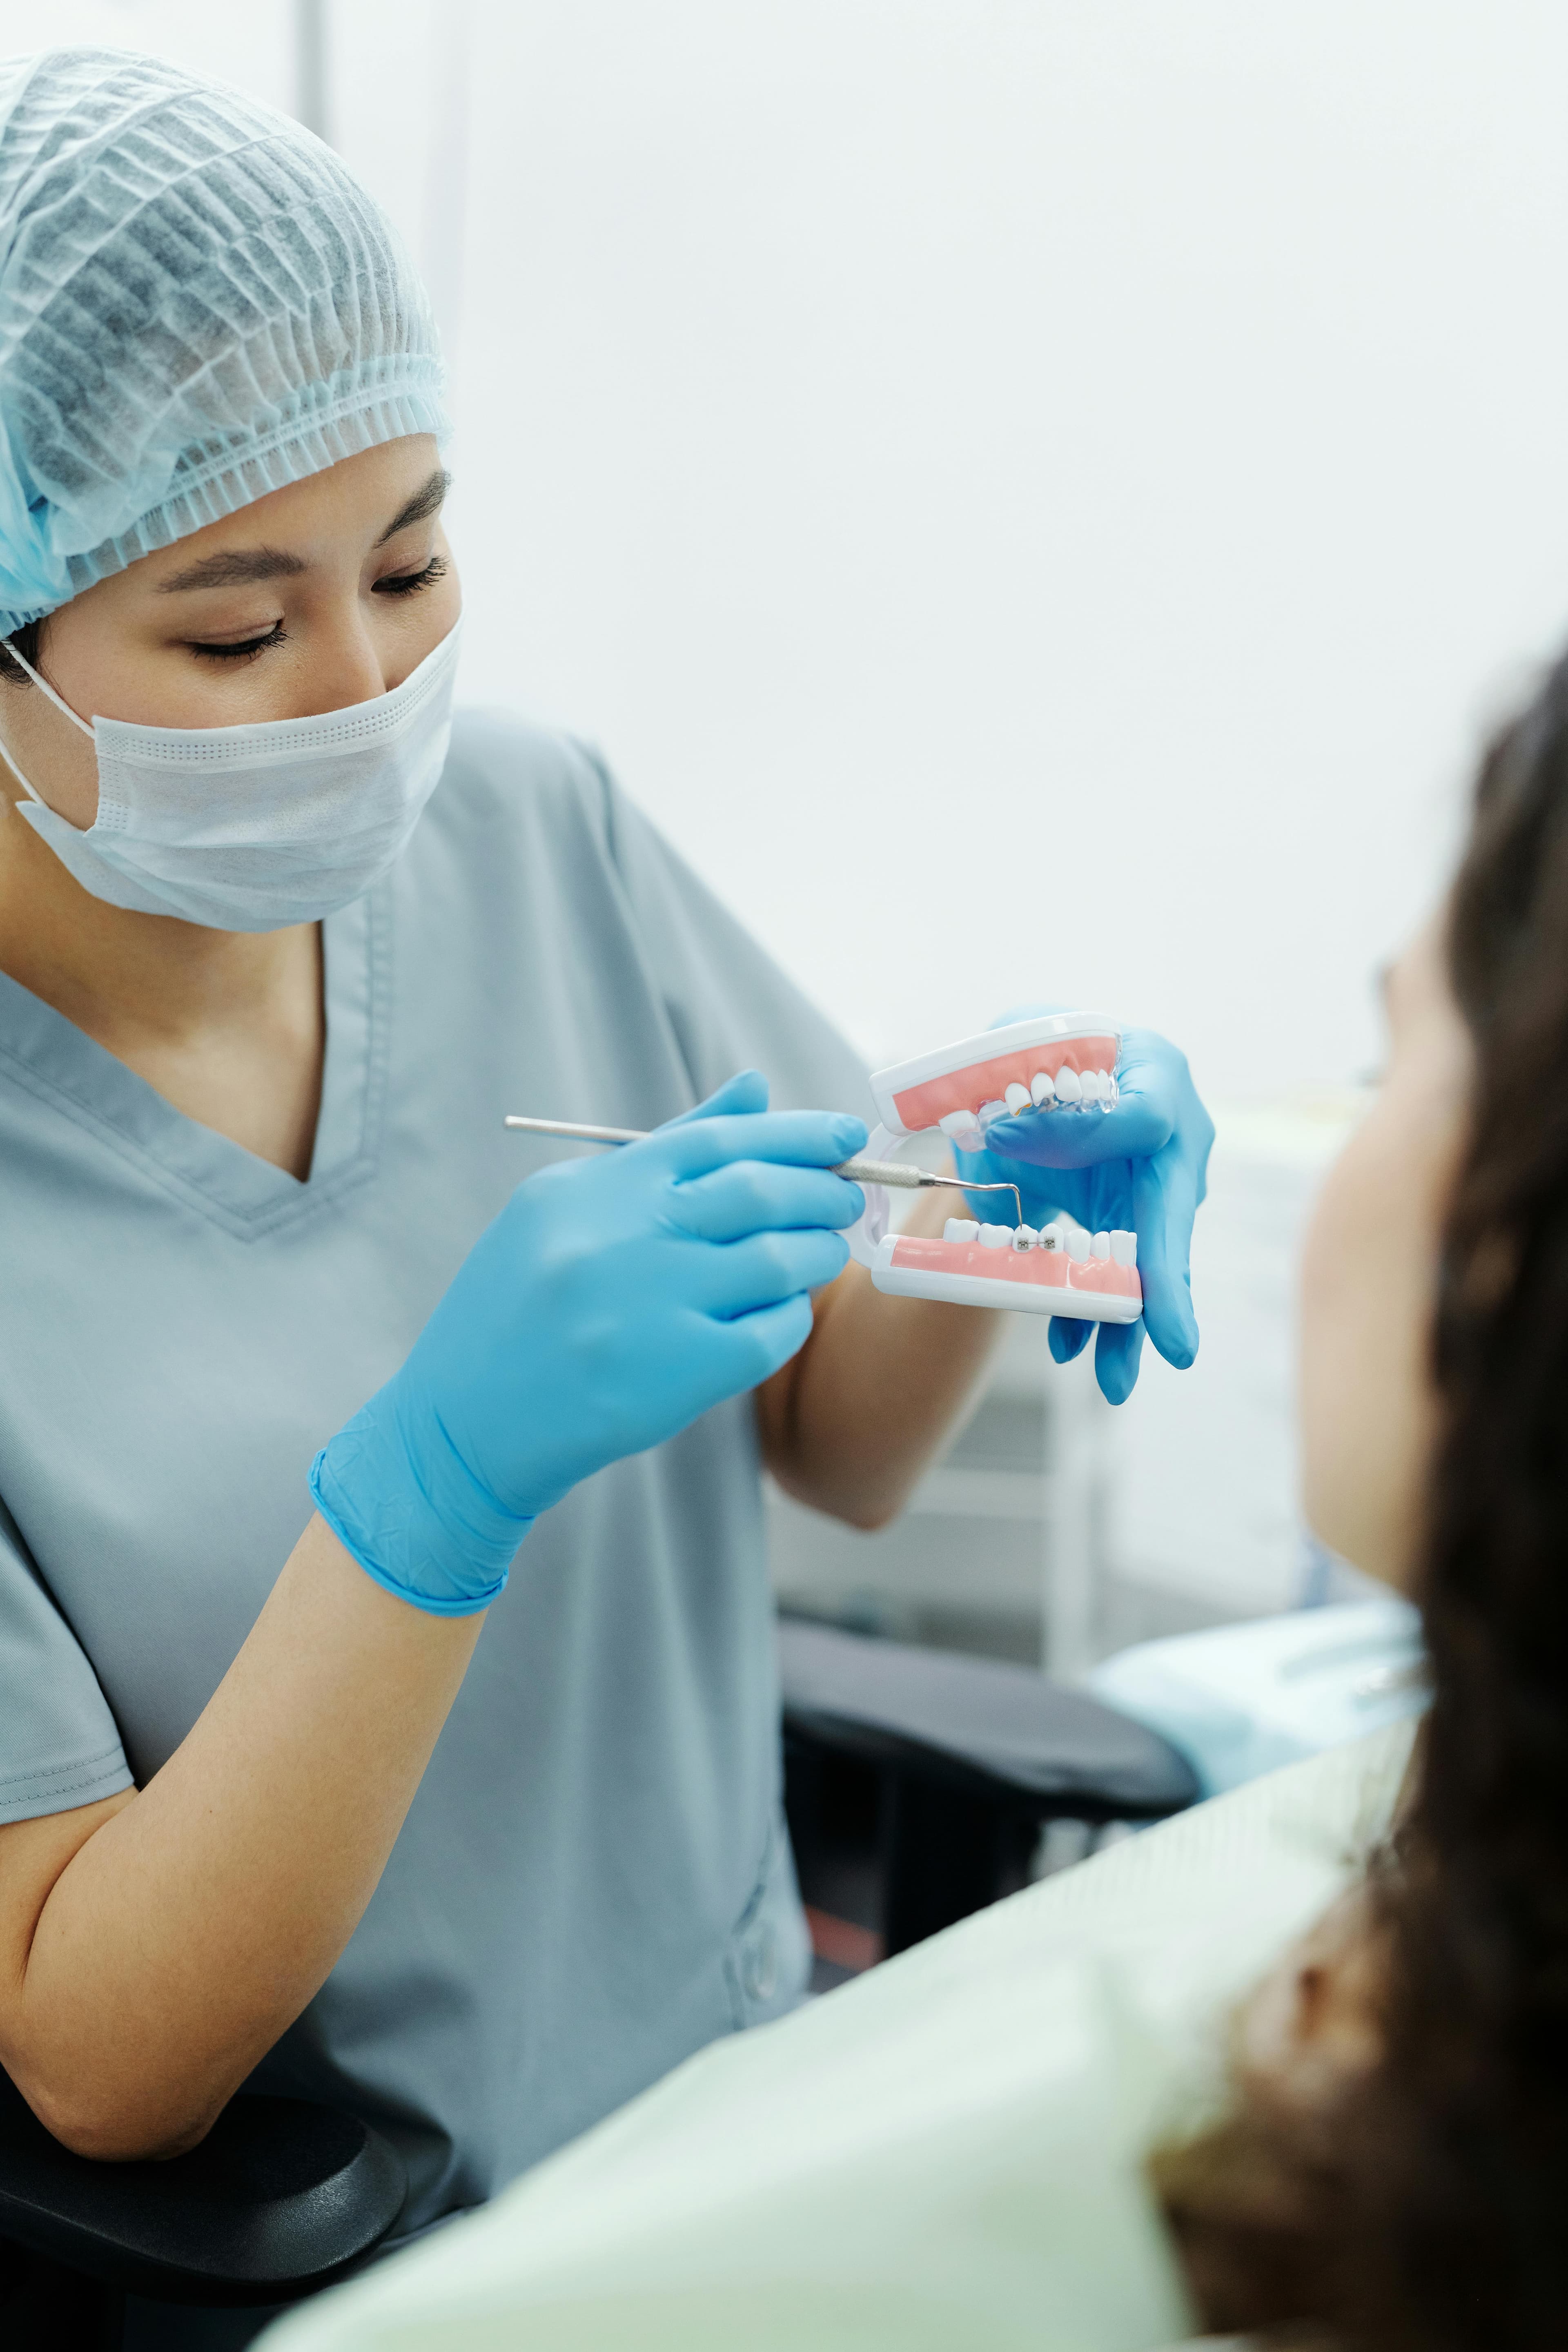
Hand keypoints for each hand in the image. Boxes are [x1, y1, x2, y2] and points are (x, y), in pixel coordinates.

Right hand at [312, 1072, 866, 1611]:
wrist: (465, 1422)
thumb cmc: (519, 1307)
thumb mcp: (567, 1208)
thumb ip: (666, 1149)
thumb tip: (755, 1088)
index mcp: (597, 1188)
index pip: (721, 1139)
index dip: (797, 1133)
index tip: (846, 1136)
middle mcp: (624, 1238)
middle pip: (760, 1193)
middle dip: (823, 1190)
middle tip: (848, 1197)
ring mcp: (652, 1307)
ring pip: (778, 1261)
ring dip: (818, 1252)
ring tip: (824, 1252)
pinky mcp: (676, 1374)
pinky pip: (770, 1334)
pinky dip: (791, 1318)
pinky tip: (782, 1312)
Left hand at [953, 1022, 1213, 1404]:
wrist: (1048, 1067)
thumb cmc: (1042, 1048)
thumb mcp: (1018, 1046)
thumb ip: (1010, 1080)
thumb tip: (1002, 1133)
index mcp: (1155, 1072)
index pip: (1141, 1117)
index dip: (1088, 1139)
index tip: (1010, 1144)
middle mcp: (1176, 1133)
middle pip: (1168, 1214)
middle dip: (1162, 1286)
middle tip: (1173, 1348)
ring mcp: (1161, 1183)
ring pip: (1150, 1261)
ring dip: (1128, 1322)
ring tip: (1114, 1381)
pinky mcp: (1134, 1220)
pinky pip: (1120, 1273)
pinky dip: (1091, 1310)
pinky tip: (1069, 1344)